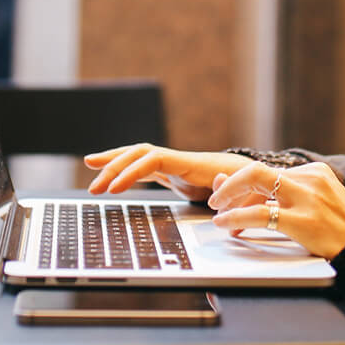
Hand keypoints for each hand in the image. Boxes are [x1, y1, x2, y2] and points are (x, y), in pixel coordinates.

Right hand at [84, 144, 252, 203]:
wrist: (255, 177)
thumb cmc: (250, 187)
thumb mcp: (243, 191)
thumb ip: (231, 189)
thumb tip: (221, 184)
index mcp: (192, 164)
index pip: (153, 160)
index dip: (131, 172)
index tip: (114, 189)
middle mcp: (180, 159)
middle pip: (140, 153)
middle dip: (114, 167)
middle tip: (93, 186)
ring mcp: (175, 165)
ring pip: (138, 156)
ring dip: (114, 161)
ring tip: (89, 165)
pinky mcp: (173, 173)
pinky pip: (144, 167)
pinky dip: (126, 170)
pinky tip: (111, 177)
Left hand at [207, 161, 344, 259]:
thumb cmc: (339, 232)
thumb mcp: (315, 205)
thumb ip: (283, 197)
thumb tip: (246, 191)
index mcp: (315, 171)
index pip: (268, 172)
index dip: (243, 186)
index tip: (230, 197)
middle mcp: (310, 178)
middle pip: (257, 170)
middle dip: (230, 185)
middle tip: (216, 200)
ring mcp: (307, 197)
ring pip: (254, 183)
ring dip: (228, 197)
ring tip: (218, 213)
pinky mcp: (303, 219)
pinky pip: (259, 213)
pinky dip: (235, 216)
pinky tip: (225, 224)